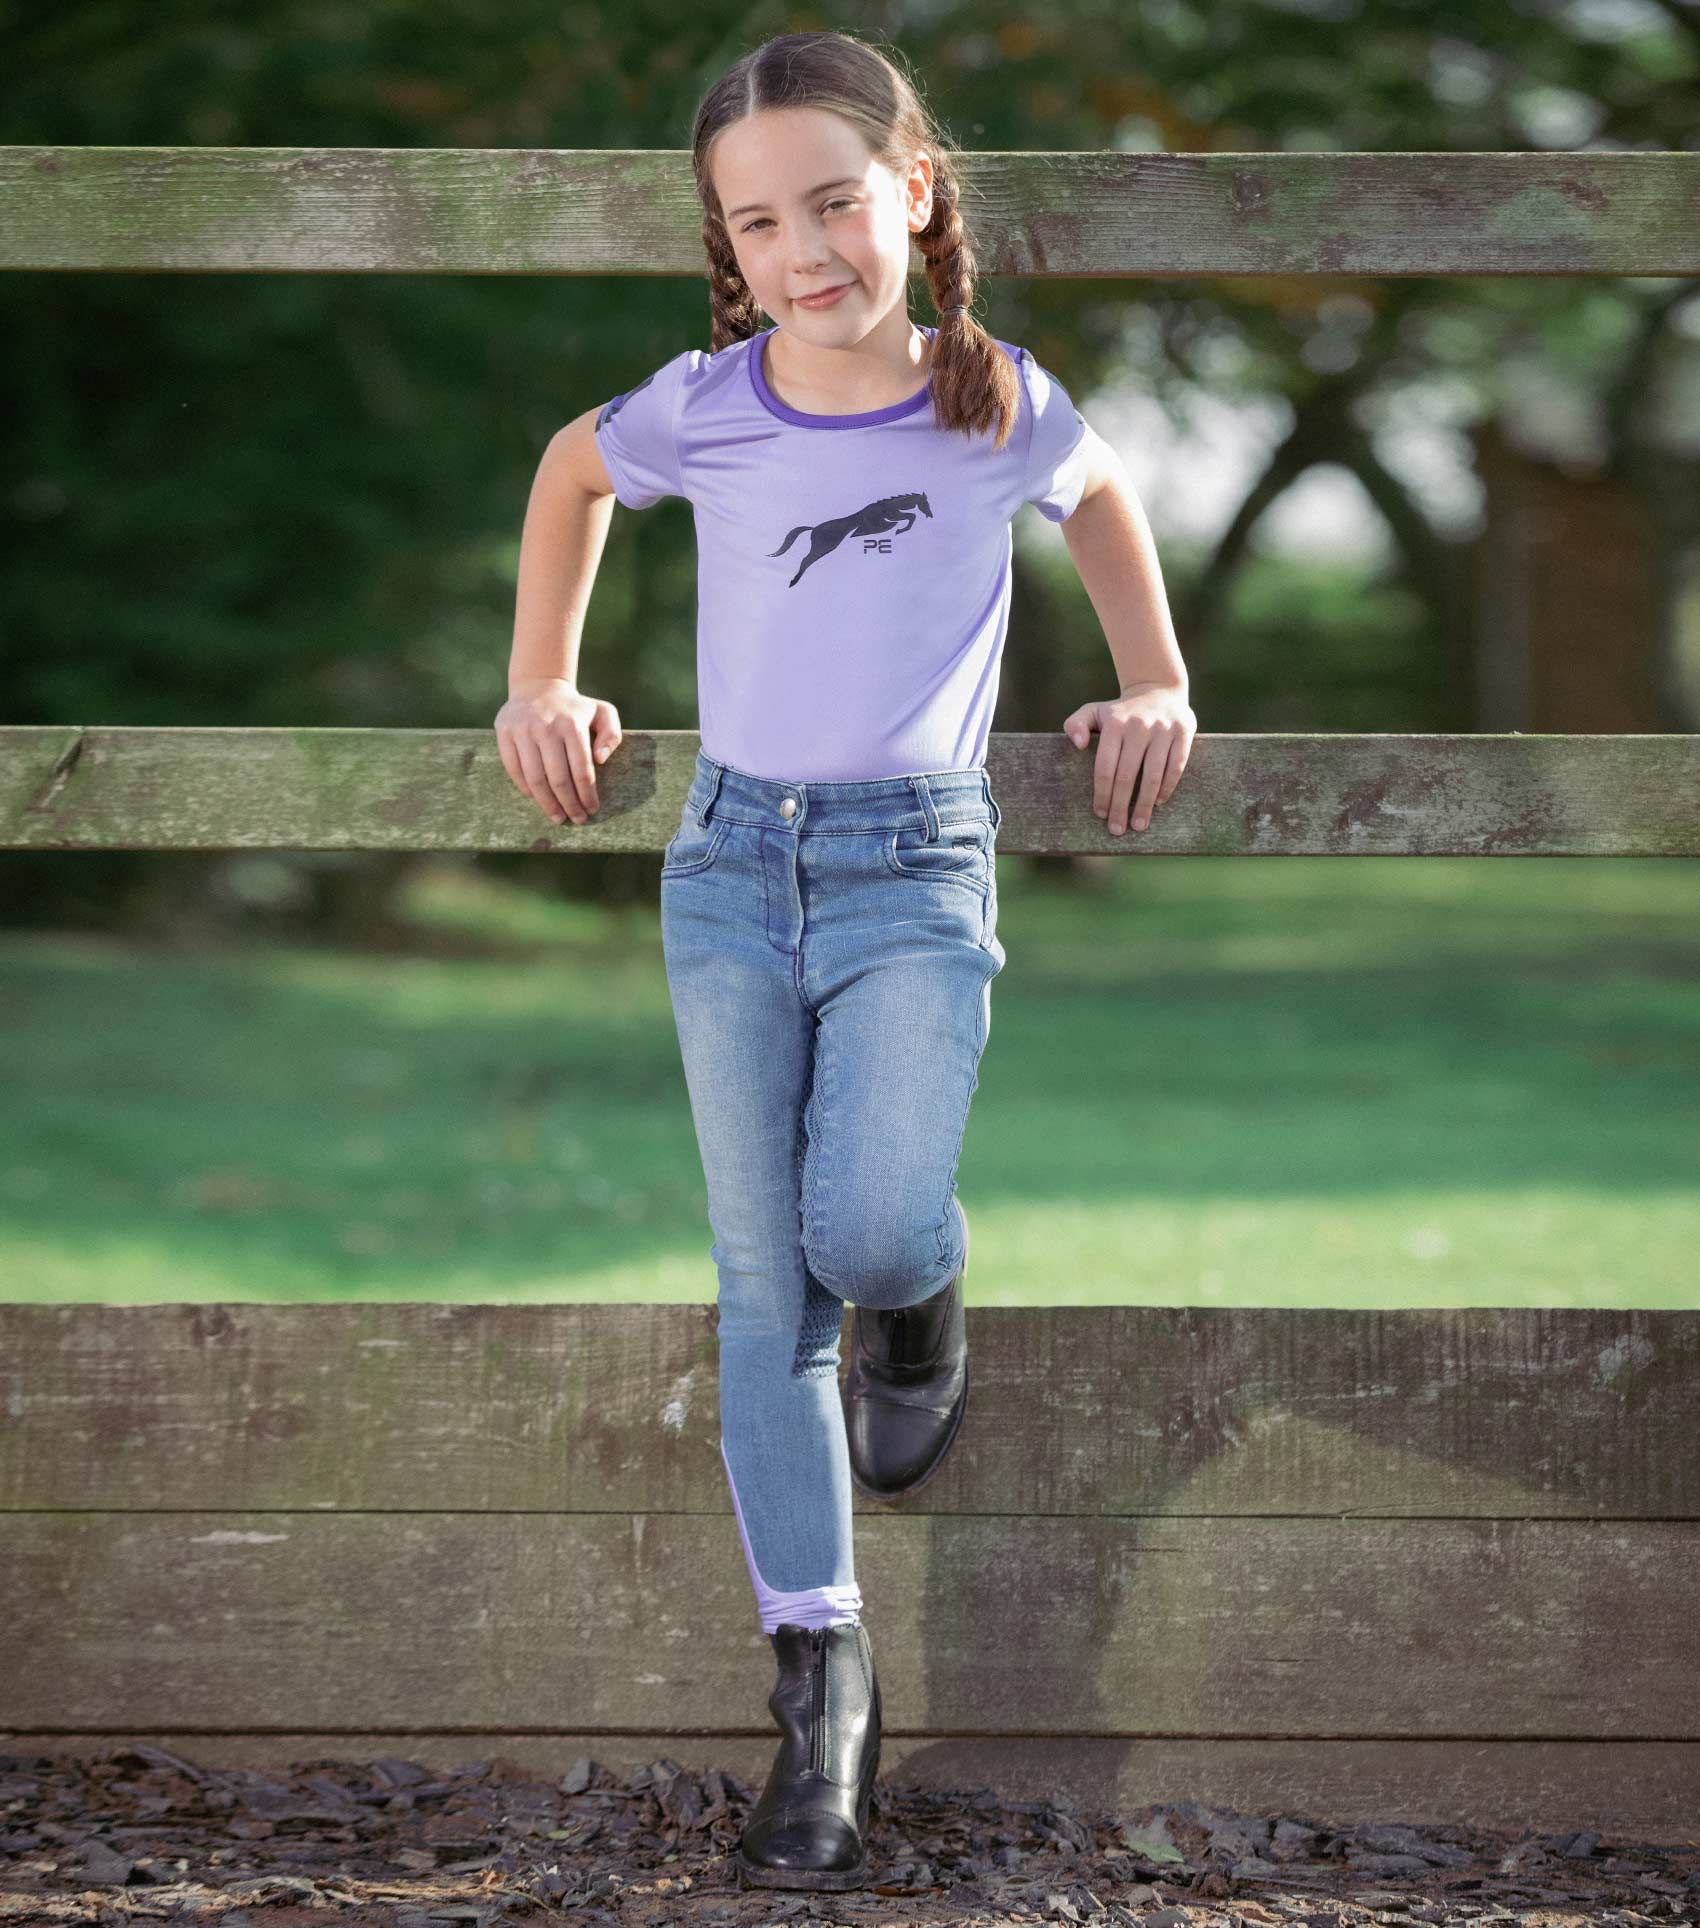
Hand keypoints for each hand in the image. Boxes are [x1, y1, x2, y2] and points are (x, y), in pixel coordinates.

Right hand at [494, 678, 621, 825]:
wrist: (538, 686)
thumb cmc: (574, 708)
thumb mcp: (602, 712)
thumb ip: (612, 734)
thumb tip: (601, 760)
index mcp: (572, 724)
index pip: (581, 770)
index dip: (587, 795)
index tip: (591, 810)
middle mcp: (546, 727)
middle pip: (558, 779)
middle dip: (569, 804)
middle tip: (576, 820)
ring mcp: (522, 730)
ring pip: (534, 778)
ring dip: (547, 803)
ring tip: (557, 817)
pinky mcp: (504, 732)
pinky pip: (514, 769)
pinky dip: (526, 789)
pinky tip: (537, 799)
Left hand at [1061, 682, 1195, 834]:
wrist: (1158, 689)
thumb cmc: (1121, 711)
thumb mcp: (1094, 711)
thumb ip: (1076, 724)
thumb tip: (1078, 744)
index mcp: (1114, 724)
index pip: (1105, 766)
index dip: (1102, 793)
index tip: (1101, 814)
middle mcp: (1138, 726)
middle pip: (1127, 775)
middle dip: (1121, 806)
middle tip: (1117, 829)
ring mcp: (1163, 729)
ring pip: (1153, 774)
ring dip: (1145, 804)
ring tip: (1139, 825)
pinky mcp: (1184, 732)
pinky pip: (1176, 766)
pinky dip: (1167, 787)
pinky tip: (1158, 802)